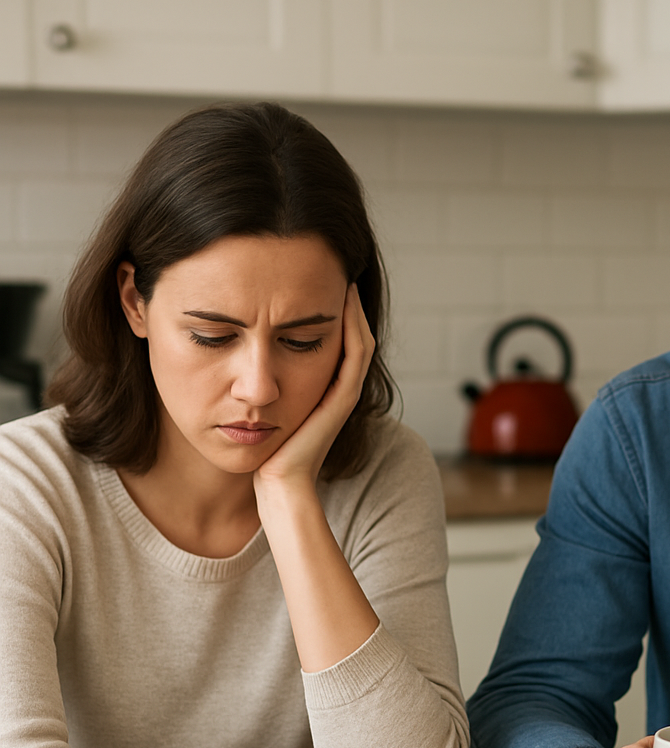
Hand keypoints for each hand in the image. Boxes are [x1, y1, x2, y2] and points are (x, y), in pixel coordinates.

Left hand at [256, 283, 374, 489]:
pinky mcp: (342, 396)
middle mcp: (337, 386)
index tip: (311, 277)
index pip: (334, 337)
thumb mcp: (260, 407)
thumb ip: (260, 383)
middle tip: (334, 266)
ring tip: (342, 274)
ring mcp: (342, 391)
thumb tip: (233, 353)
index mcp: (321, 386)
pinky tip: (343, 299)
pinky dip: (353, 324)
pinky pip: (355, 352)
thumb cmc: (262, 450)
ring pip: (358, 338)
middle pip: (350, 333)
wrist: (276, 481)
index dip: (327, 307)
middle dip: (342, 300)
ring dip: (352, 306)